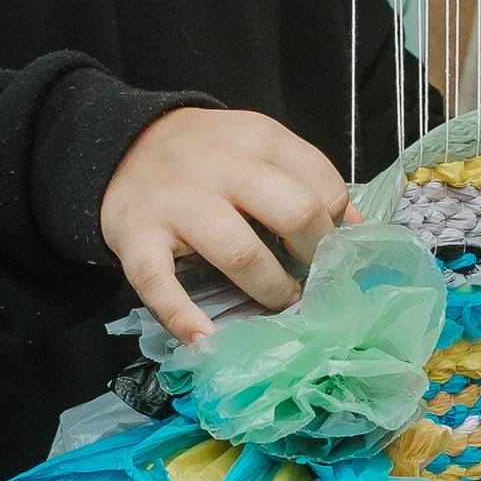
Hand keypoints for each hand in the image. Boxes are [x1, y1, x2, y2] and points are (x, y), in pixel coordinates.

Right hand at [100, 109, 359, 342]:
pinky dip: (183, 318)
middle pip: (294, 212)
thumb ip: (306, 179)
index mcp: (258, 139)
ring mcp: (176, 202)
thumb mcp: (259, 148)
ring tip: (279, 302)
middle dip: (314, 255)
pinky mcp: (136, 237)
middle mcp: (220, 166)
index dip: (335, 226)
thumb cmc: (208, 158)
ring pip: (239, 252)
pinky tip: (207, 341)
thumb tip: (357, 228)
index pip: (322, 185)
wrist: (123, 147)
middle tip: (310, 276)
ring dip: (270, 289)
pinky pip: (159, 283)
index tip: (328, 248)